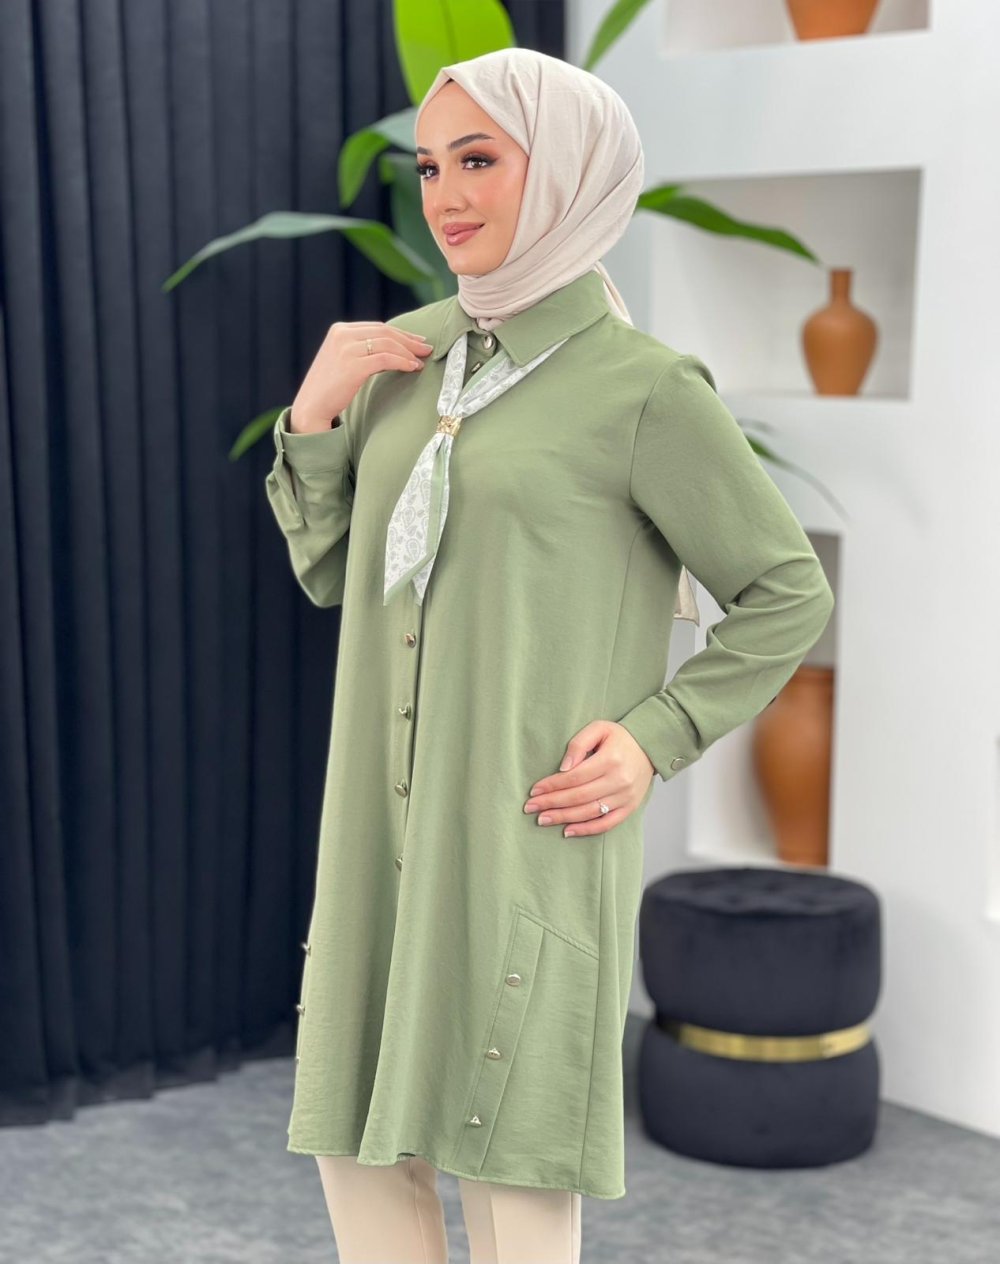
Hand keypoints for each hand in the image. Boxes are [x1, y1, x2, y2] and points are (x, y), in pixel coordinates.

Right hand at [290, 320, 432, 431]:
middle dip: (409, 340)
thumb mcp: (343, 361)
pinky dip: (402, 362)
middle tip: (427, 348)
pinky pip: (385, 359)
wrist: (311, 407)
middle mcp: (342, 335)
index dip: (401, 333)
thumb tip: (394, 350)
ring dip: (408, 352)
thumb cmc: (330, 389)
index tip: (417, 341)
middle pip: (385, 332)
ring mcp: (346, 349)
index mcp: (339, 330)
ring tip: (421, 361)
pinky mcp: (353, 365)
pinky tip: (413, 368)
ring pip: (387, 344)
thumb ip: (361, 350)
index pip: (378, 327)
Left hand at [522, 721, 655, 837]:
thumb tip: (563, 767)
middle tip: (530, 808)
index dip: (552, 785)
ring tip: (543, 820)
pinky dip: (586, 830)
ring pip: (589, 812)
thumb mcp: (599, 728)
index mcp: (611, 759)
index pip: (575, 777)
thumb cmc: (619, 738)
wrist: (650, 748)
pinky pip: (606, 824)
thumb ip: (578, 743)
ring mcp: (626, 797)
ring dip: (563, 818)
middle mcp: (619, 781)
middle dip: (552, 803)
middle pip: (579, 797)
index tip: (534, 790)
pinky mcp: (630, 808)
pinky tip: (567, 831)